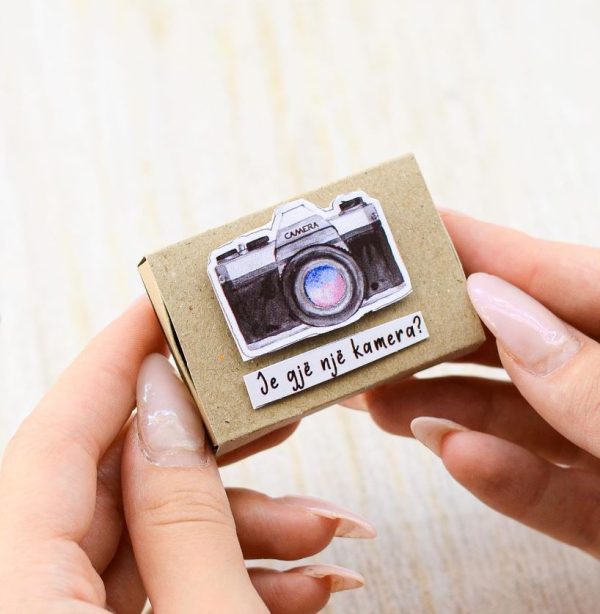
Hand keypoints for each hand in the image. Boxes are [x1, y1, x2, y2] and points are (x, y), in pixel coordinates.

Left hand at [0, 298, 373, 612]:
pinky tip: (303, 581)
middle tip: (267, 409)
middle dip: (211, 451)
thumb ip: (183, 516)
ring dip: (241, 527)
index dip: (112, 360)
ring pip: (147, 538)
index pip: (52, 441)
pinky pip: (162, 589)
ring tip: (321, 527)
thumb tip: (168, 405)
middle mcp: (26, 604)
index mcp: (20, 600)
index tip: (162, 306)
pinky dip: (232, 576)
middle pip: (111, 484)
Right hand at [344, 210, 599, 556]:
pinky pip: (545, 488)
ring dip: (444, 406)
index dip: (475, 247)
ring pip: (517, 416)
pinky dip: (495, 474)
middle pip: (516, 343)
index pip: (550, 275)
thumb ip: (585, 376)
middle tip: (369, 324)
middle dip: (435, 334)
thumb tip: (497, 306)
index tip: (407, 227)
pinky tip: (448, 451)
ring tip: (376, 395)